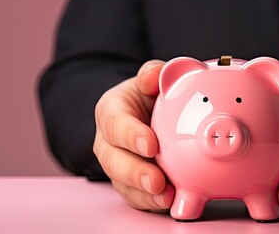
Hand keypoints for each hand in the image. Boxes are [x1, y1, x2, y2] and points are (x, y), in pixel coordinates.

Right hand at [93, 60, 173, 211]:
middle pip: (114, 161)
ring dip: (144, 194)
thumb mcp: (148, 79)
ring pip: (124, 185)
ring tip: (166, 197)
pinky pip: (137, 198)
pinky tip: (170, 203)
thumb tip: (157, 74)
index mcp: (111, 113)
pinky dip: (152, 204)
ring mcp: (118, 167)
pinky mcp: (131, 185)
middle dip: (135, 173)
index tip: (150, 144)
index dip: (131, 135)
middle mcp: (109, 143)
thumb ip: (152, 74)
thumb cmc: (146, 97)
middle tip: (157, 180)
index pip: (116, 124)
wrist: (143, 116)